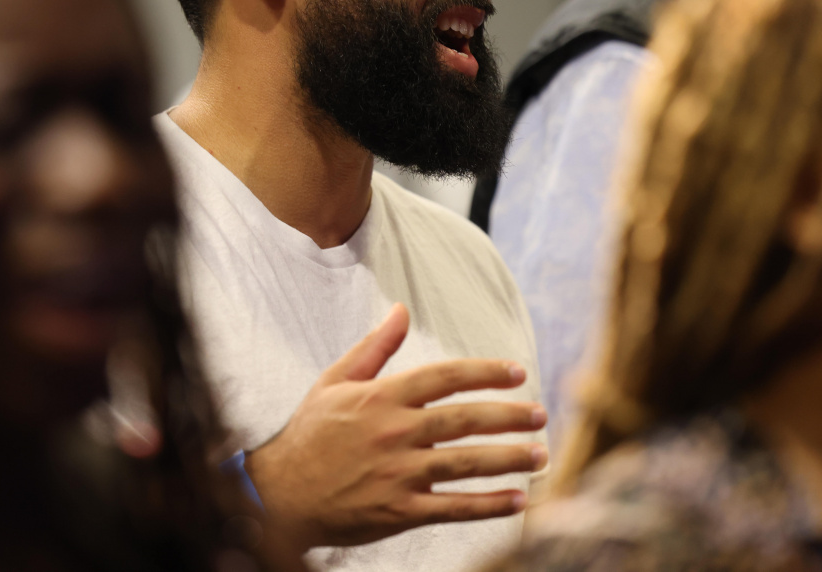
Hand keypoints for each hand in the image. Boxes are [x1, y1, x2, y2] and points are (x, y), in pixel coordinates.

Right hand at [245, 304, 547, 548]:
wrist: (280, 493)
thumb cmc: (310, 433)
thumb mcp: (334, 381)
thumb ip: (374, 347)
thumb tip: (401, 310)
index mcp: (382, 397)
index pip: (444, 377)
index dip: (485, 372)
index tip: (517, 371)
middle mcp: (395, 432)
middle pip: (464, 419)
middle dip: (509, 416)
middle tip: (540, 414)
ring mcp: (399, 474)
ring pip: (466, 463)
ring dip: (508, 458)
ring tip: (540, 453)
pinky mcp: (400, 511)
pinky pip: (453, 508)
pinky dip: (488, 506)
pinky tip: (517, 500)